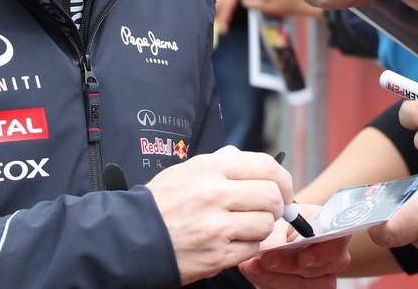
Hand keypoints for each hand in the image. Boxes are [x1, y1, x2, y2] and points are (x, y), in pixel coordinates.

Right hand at [145, 145, 290, 283]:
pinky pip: (252, 248)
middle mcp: (215, 194)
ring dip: (261, 227)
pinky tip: (234, 241)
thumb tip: (253, 163)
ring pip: (265, 224)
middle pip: (271, 196)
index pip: (266, 166)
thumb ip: (222, 163)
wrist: (133, 236)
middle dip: (276, 205)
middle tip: (268, 209)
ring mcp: (217, 226)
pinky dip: (249, 245)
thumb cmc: (162, 203)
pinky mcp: (217, 255)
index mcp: (211, 168)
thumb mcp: (188, 170)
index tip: (283, 188)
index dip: (283, 179)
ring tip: (245, 226)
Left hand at [242, 204, 350, 288]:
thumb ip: (278, 232)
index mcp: (335, 231)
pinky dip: (270, 283)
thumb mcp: (283, 218)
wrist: (286, 234)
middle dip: (288, 266)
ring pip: (303, 285)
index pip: (337, 242)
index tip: (304, 259)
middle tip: (266, 260)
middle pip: (317, 269)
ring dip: (275, 277)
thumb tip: (270, 248)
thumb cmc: (289, 221)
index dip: (322, 253)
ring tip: (253, 266)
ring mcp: (324, 278)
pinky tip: (256, 273)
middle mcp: (335, 258)